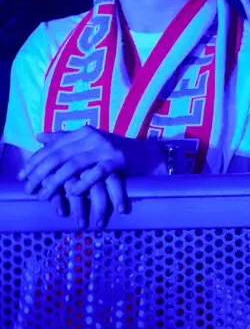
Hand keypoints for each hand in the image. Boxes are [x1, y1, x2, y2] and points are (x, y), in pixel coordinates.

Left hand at [19, 127, 135, 228]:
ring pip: (74, 164)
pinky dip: (84, 182)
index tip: (22, 176)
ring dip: (56, 182)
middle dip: (40, 174)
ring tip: (44, 196)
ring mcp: (106, 148)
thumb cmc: (115, 152)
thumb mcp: (89, 143)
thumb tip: (39, 136)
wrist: (148, 155)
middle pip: (59, 155)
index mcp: (83, 132)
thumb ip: (65, 139)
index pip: (53, 146)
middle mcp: (93, 137)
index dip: (35, 161)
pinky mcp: (119, 161)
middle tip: (29, 190)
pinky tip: (73, 192)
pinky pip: (97, 172)